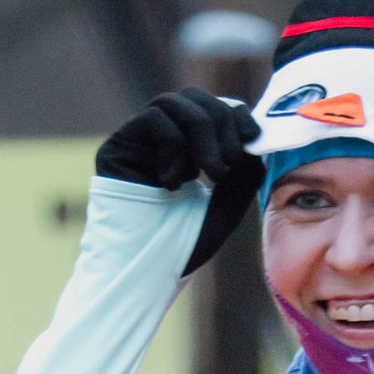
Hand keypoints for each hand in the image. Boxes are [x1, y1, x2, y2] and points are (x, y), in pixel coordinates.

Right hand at [94, 87, 259, 277]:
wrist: (145, 275)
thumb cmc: (182, 250)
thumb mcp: (225, 208)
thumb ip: (243, 173)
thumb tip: (256, 139)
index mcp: (185, 151)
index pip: (211, 108)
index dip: (235, 114)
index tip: (253, 137)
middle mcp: (160, 141)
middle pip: (193, 98)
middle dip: (220, 123)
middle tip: (228, 164)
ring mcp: (136, 142)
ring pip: (173, 103)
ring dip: (201, 133)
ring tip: (209, 173)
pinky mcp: (116, 147)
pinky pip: (153, 120)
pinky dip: (174, 145)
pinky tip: (172, 182)